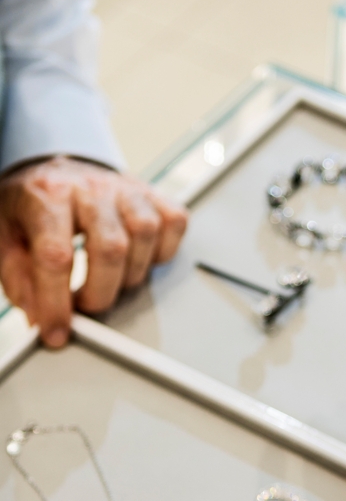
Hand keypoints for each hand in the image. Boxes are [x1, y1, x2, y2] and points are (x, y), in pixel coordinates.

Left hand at [0, 156, 187, 346]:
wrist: (55, 169)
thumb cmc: (32, 207)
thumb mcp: (6, 239)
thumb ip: (20, 281)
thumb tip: (40, 319)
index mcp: (47, 194)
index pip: (56, 255)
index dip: (57, 303)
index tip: (56, 332)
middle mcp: (90, 187)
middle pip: (111, 249)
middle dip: (99, 294)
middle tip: (86, 304)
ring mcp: (126, 188)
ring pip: (145, 235)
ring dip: (131, 273)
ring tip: (110, 280)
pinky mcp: (152, 194)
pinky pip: (173, 224)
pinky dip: (162, 251)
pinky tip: (138, 257)